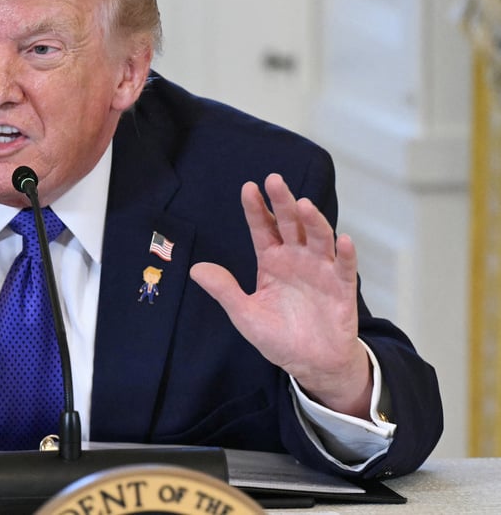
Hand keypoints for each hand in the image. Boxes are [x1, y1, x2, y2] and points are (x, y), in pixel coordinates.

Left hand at [190, 173, 370, 417]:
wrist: (311, 363)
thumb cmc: (278, 336)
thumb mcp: (245, 314)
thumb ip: (224, 290)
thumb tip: (196, 269)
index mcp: (272, 261)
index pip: (262, 229)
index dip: (256, 209)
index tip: (248, 188)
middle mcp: (296, 259)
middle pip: (290, 224)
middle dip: (282, 202)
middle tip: (274, 180)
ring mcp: (321, 270)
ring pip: (318, 239)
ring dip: (313, 222)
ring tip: (304, 205)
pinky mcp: (342, 288)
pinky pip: (345, 268)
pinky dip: (346, 254)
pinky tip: (343, 240)